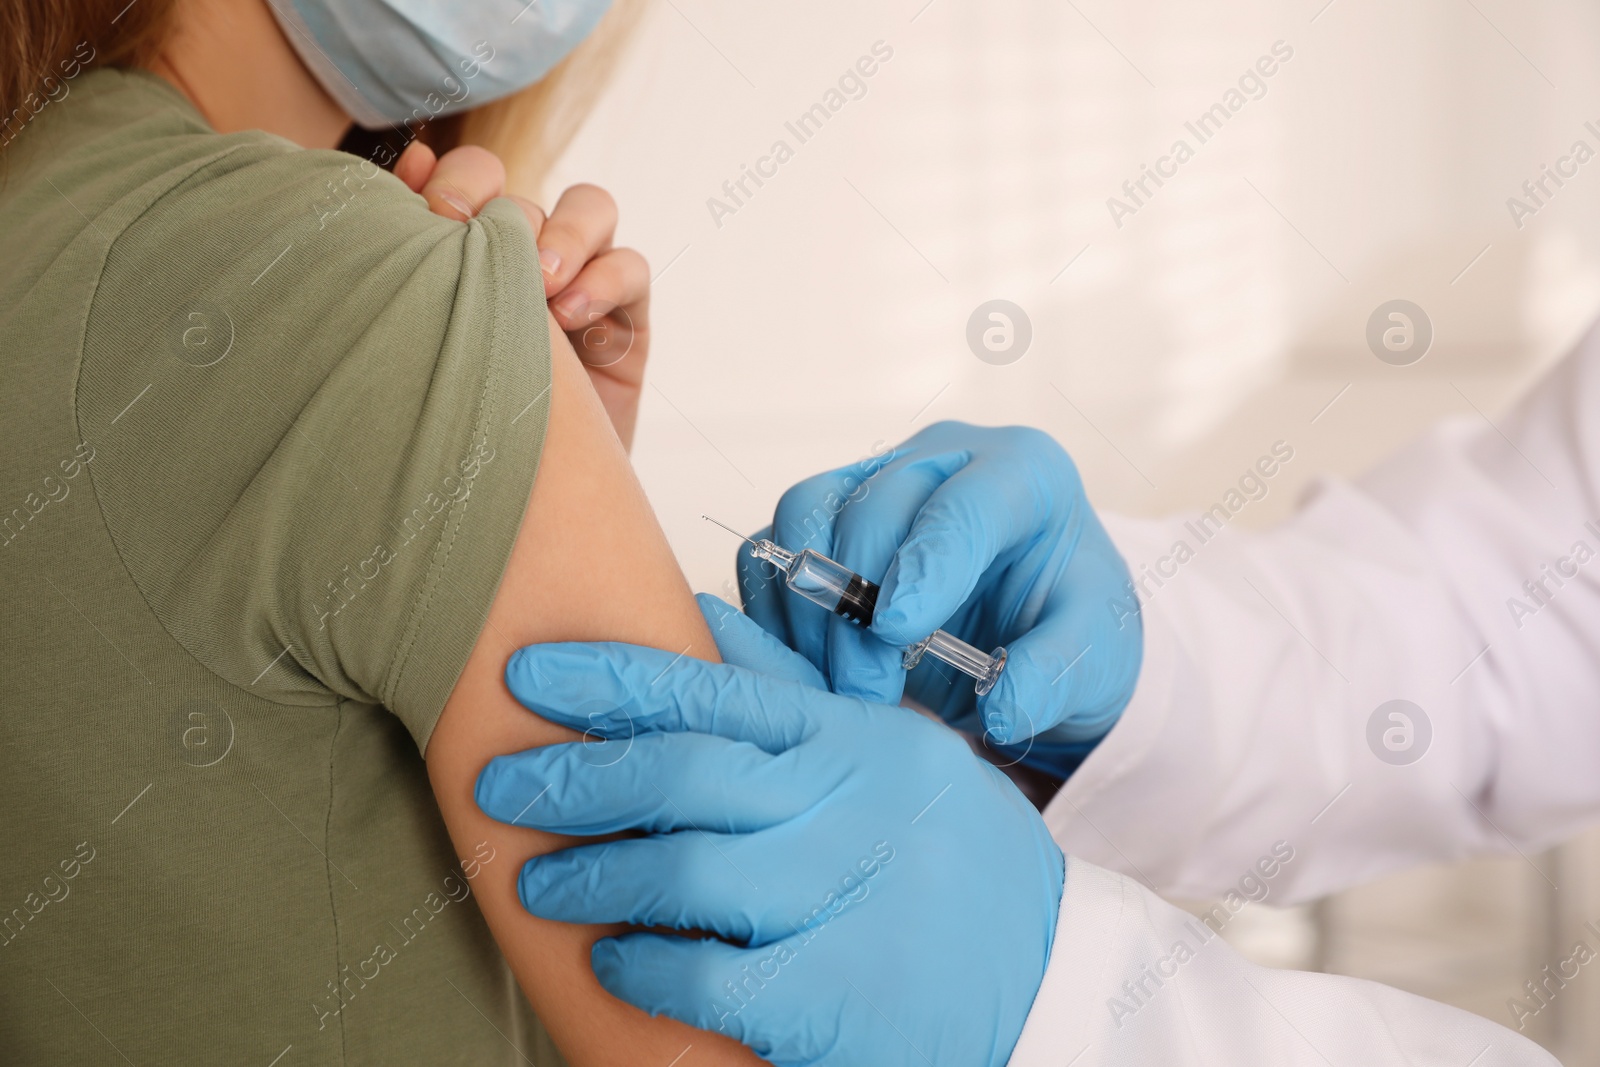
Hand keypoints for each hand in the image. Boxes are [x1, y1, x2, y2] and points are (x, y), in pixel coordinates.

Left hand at [397, 142, 650, 448]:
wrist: (523, 509)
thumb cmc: (464, 431)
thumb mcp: (434, 344)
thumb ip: (422, 261)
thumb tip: (410, 159)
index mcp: (471, 254)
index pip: (473, 181)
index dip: (457, 179)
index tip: (432, 211)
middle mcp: (526, 258)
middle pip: (525, 193)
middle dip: (502, 207)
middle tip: (475, 238)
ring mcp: (583, 282)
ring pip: (591, 209)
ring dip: (565, 234)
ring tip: (543, 281)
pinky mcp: (627, 318)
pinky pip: (632, 269)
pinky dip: (606, 279)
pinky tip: (573, 316)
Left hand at [475, 595, 1064, 1066]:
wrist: (1051, 976)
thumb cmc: (957, 855)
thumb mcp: (893, 749)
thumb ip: (792, 690)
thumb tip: (701, 613)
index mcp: (854, 738)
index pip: (714, 691)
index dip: (609, 678)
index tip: (527, 673)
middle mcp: (851, 805)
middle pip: (683, 774)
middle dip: (574, 778)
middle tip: (500, 785)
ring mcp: (847, 899)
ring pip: (686, 872)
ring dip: (593, 879)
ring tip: (539, 885)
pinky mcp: (838, 996)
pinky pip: (711, 974)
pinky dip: (646, 967)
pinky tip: (614, 963)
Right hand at [739, 421, 1141, 770]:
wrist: (1030, 633)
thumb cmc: (1068, 628)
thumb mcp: (1096, 655)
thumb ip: (1056, 676)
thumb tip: (1000, 706)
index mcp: (1022, 472)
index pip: (963, 501)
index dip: (925, 563)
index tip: (899, 631)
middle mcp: (941, 459)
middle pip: (869, 505)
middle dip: (858, 605)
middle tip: (869, 688)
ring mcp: (873, 482)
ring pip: (803, 514)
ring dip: (806, 608)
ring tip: (837, 685)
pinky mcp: (823, 522)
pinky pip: (769, 552)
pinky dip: (775, 616)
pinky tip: (809, 671)